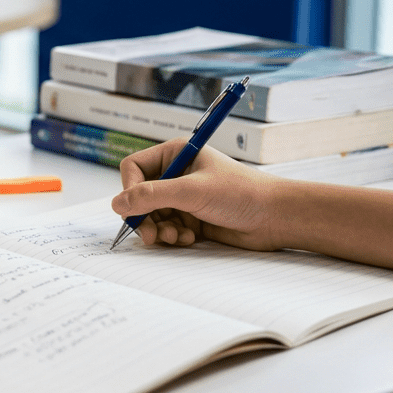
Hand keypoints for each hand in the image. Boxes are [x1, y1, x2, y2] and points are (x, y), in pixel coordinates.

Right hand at [110, 139, 285, 250]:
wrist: (275, 217)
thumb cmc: (242, 193)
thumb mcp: (192, 191)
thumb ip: (152, 196)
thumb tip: (117, 204)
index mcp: (176, 154)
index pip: (134, 168)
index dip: (130, 190)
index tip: (134, 210)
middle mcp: (176, 173)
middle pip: (140, 196)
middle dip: (144, 217)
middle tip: (151, 235)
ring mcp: (184, 196)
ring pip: (152, 215)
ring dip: (159, 230)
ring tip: (176, 237)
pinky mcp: (191, 217)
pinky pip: (166, 228)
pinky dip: (173, 236)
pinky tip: (189, 238)